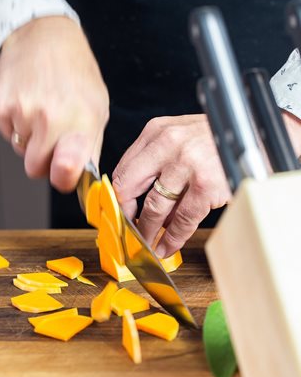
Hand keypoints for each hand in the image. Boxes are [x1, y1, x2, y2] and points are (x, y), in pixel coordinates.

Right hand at [0, 16, 108, 191]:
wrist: (45, 35)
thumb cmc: (75, 73)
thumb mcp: (97, 109)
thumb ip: (91, 147)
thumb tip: (82, 179)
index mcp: (81, 121)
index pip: (67, 171)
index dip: (63, 179)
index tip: (64, 174)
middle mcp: (51, 118)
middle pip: (35, 169)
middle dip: (43, 159)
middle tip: (51, 137)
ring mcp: (23, 111)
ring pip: (20, 150)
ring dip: (29, 138)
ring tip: (41, 110)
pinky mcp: (0, 105)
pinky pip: (6, 133)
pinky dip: (14, 124)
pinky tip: (26, 102)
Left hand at [112, 115, 230, 256]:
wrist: (256, 136)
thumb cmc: (216, 139)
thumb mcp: (181, 135)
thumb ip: (158, 159)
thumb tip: (140, 199)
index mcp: (157, 131)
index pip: (124, 169)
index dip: (119, 197)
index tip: (121, 212)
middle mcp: (168, 144)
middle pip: (130, 188)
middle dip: (128, 216)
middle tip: (129, 232)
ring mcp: (187, 165)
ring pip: (155, 207)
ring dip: (149, 231)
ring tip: (148, 244)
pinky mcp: (205, 186)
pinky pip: (182, 220)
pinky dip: (173, 237)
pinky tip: (168, 246)